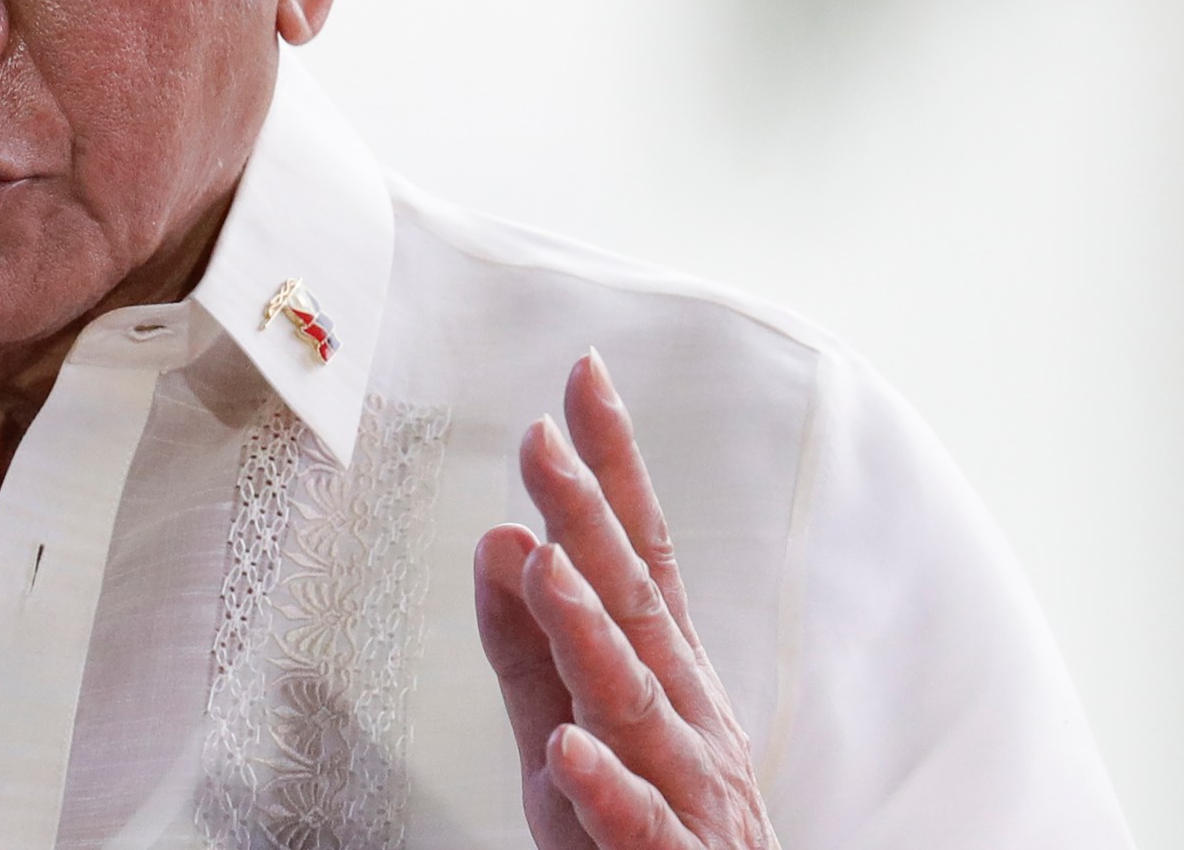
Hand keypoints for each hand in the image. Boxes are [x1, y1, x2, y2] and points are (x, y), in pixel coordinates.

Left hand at [472, 350, 779, 849]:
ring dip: (592, 632)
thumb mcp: (565, 725)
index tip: (582, 379)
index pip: (639, 552)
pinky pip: (638, 825)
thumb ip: (527, 646)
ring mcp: (686, 792)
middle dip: (590, 520)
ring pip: (639, 705)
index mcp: (664, 674)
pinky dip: (606, 784)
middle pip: (637, 605)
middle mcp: (686, 717)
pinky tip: (569, 748)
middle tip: (541, 439)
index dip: (614, 467)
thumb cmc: (638, 833)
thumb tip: (497, 538)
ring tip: (548, 566)